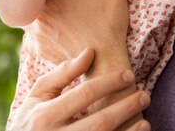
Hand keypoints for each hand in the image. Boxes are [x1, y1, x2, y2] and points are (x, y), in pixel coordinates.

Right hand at [9, 47, 150, 130]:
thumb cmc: (30, 122)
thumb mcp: (37, 96)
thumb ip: (62, 73)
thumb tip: (90, 52)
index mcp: (45, 116)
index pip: (85, 94)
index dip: (110, 83)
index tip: (129, 75)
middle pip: (100, 122)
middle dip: (126, 107)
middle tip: (145, 95)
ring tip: (145, 121)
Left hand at [28, 0, 136, 72]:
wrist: (105, 65)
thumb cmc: (108, 26)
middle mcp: (36, 15)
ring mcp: (35, 35)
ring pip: (32, 15)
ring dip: (41, 11)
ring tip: (54, 6)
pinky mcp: (40, 51)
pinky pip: (35, 35)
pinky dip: (43, 30)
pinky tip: (56, 26)